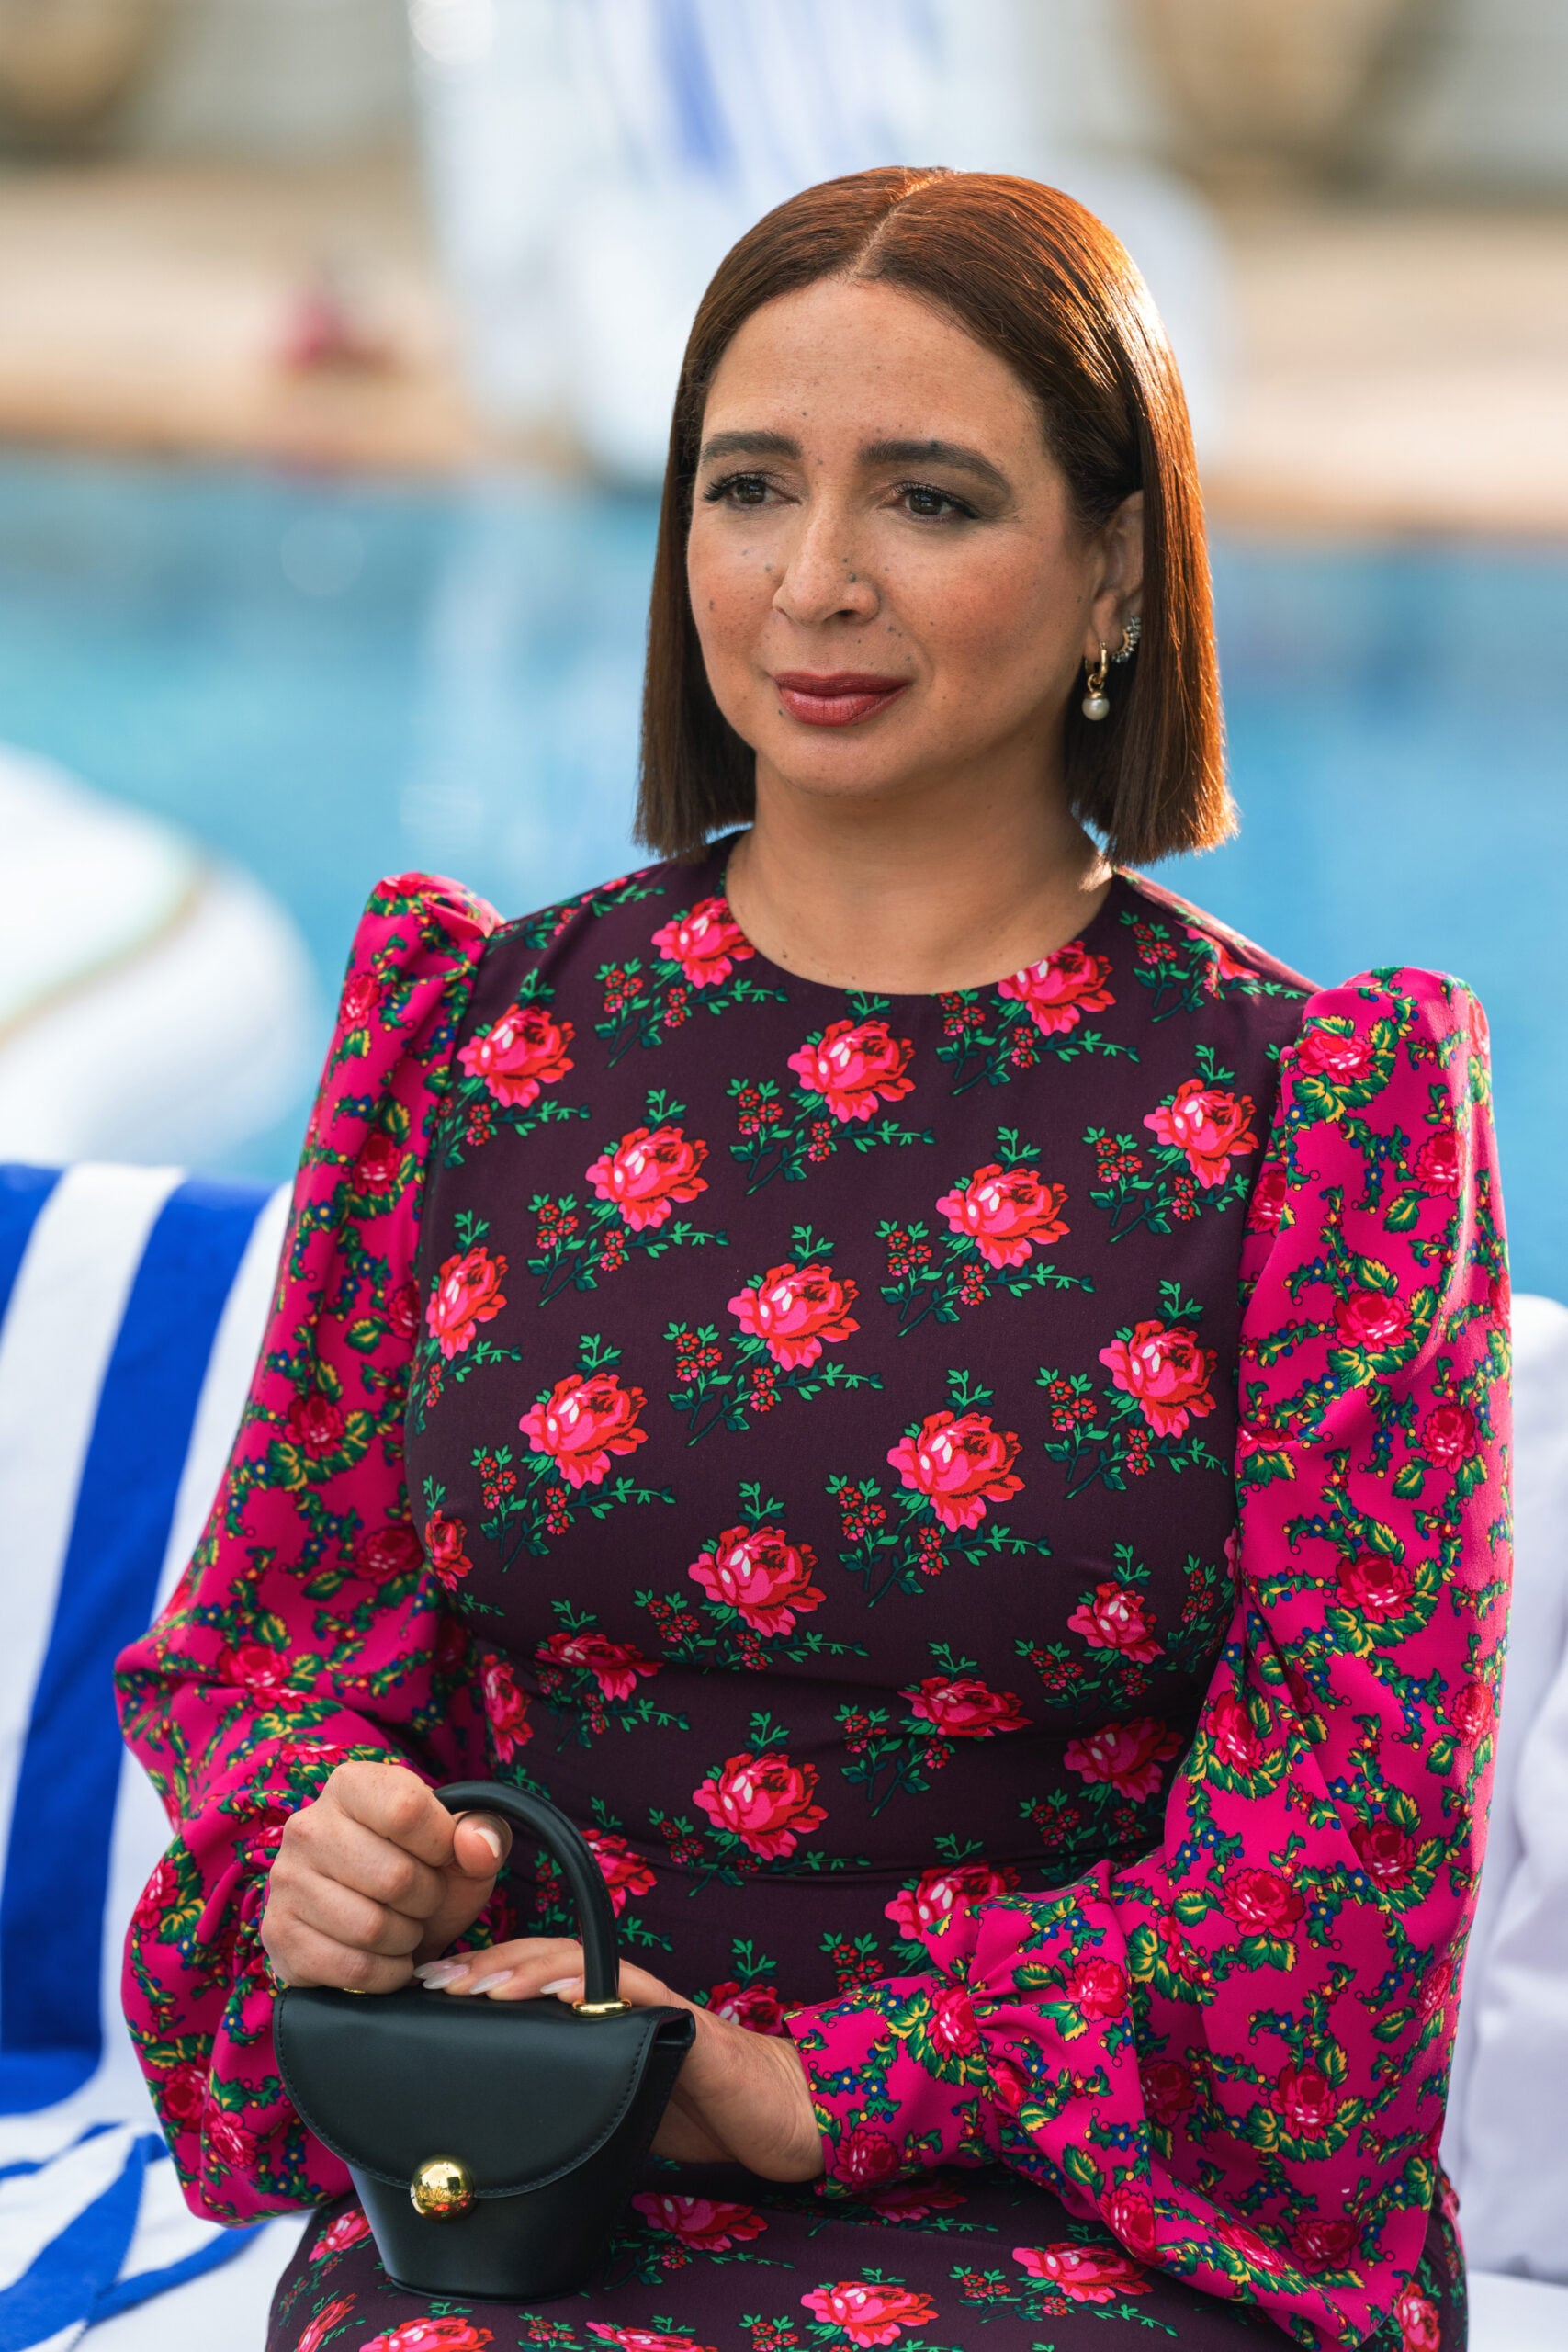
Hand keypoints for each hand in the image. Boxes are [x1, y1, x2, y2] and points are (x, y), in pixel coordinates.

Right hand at [261, 1761, 511, 1992]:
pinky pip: (350, 1967)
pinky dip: (384, 1973)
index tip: (440, 1857)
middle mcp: (307, 1826)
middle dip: (426, 1900)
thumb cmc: (424, 1872)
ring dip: (406, 1939)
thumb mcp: (464, 1848)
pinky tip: (386, 1957)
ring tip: (403, 1926)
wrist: (379, 1925)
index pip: (406, 1810)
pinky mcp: (278, 1934)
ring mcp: (285, 1881)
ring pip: (372, 1928)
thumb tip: (476, 1846)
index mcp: (352, 1784)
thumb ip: (485, 1835)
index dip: (440, 1845)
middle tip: (421, 1901)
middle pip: (394, 1877)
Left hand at [417, 1939, 823, 2182]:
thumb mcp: (606, 2106)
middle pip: (540, 1961)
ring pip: (577, 1966)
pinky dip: (593, 1988)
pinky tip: (558, 1994)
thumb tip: (483, 2120)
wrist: (774, 2116)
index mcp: (595, 2011)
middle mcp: (617, 1995)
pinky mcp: (678, 2022)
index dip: (474, 1974)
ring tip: (479, 1987)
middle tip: (430, 1983)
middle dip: (483, 1966)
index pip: (526, 1977)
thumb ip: (560, 2095)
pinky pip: (632, 1993)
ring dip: (524, 1971)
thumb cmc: (691, 2115)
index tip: (420, 1988)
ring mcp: (647, 2002)